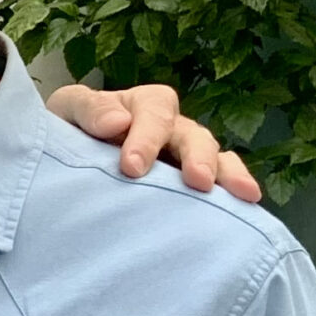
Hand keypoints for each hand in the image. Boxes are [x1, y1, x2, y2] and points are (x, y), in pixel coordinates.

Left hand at [45, 83, 262, 202]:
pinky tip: (248, 209)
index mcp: (142, 107)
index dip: (147, 135)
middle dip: (198, 156)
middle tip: (197, 181)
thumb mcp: (67, 114)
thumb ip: (87, 110)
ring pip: (215, 159)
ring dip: (228, 174)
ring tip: (241, 194)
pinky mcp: (192, 188)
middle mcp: (171, 130)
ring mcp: (186, 159)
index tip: (132, 166)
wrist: (68, 172)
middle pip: (194, 134)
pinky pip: (221, 186)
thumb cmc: (70, 136)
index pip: (155, 109)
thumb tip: (117, 121)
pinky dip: (235, 193)